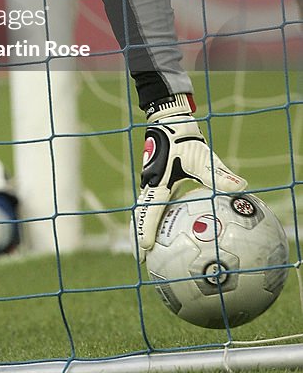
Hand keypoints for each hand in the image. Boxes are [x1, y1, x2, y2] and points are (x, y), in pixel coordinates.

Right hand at [134, 94, 246, 257]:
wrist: (169, 120)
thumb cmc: (185, 138)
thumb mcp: (203, 156)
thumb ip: (218, 174)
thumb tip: (242, 187)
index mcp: (159, 181)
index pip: (150, 211)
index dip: (147, 231)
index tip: (145, 250)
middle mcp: (150, 183)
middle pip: (140, 215)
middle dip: (138, 237)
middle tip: (142, 259)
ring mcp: (150, 181)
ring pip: (142, 209)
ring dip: (142, 228)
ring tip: (146, 249)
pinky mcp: (154, 179)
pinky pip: (150, 203)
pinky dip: (151, 218)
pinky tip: (164, 226)